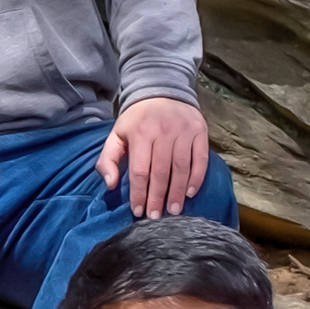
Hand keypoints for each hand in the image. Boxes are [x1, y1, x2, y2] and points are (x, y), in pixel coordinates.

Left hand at [99, 95, 213, 218]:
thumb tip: (111, 184)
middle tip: (156, 217)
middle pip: (161, 172)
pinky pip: (200, 159)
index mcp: (141, 133)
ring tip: (174, 210)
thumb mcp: (117, 134)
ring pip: (181, 168)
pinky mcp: (200, 132)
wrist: (163, 91)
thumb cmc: (137, 120)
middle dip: (158, 197)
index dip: (139, 193)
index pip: (140, 170)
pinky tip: (190, 192)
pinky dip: (196, 178)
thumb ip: (109, 159)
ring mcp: (184, 131)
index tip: (138, 211)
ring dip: (177, 192)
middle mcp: (164, 132)